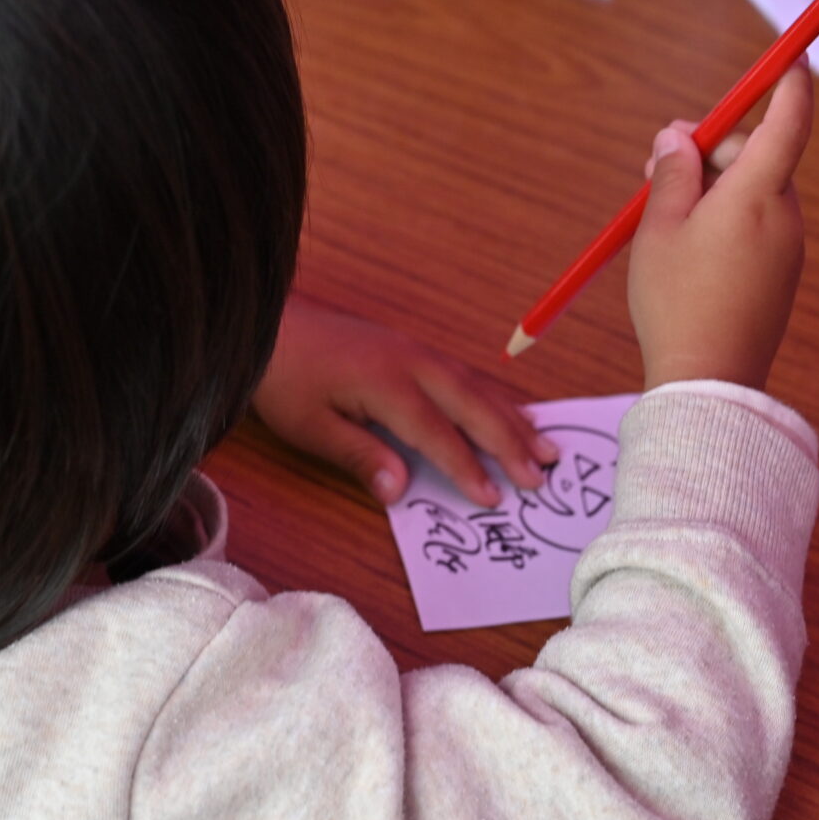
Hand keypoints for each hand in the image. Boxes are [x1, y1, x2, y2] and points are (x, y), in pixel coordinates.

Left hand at [253, 298, 558, 507]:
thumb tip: (399, 490)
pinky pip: (468, 372)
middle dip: (510, 442)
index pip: (438, 433)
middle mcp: (412, 363)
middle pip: (474, 405)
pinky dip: (497, 394)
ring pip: (478, 386)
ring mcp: (416, 351)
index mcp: (386, 384)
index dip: (467, 468)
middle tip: (542, 474)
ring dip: (514, 417)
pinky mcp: (413, 348)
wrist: (270, 321)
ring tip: (548, 446)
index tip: (493, 498)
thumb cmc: (284, 377)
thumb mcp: (309, 425)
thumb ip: (357, 455)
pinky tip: (514, 409)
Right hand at [627, 62, 813, 392]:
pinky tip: (688, 249)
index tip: (792, 57)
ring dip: (715, 188)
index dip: (791, 83)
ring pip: (754, 192)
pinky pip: (756, 227)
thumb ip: (671, 173)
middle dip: (713, 148)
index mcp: (757, 194)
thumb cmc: (677, 303)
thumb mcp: (658, 229)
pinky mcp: (781, 276)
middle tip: (660, 162)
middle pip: (759, 155)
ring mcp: (787, 249)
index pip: (788, 121)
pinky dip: (726, 220)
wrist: (707, 384)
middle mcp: (784, 216)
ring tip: (665, 217)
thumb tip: (678, 138)